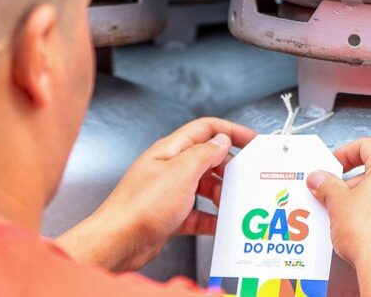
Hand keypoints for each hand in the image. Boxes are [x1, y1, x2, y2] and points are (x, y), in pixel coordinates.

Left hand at [55, 118, 255, 271]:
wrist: (118, 241)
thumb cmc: (140, 206)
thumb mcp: (180, 173)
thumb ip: (204, 154)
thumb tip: (222, 140)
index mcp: (170, 150)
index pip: (205, 129)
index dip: (230, 131)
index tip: (252, 140)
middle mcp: (169, 168)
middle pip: (207, 159)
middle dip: (228, 169)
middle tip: (244, 180)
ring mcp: (168, 192)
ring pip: (203, 187)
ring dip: (220, 195)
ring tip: (232, 204)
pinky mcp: (169, 215)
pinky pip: (197, 213)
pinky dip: (210, 218)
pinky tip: (220, 225)